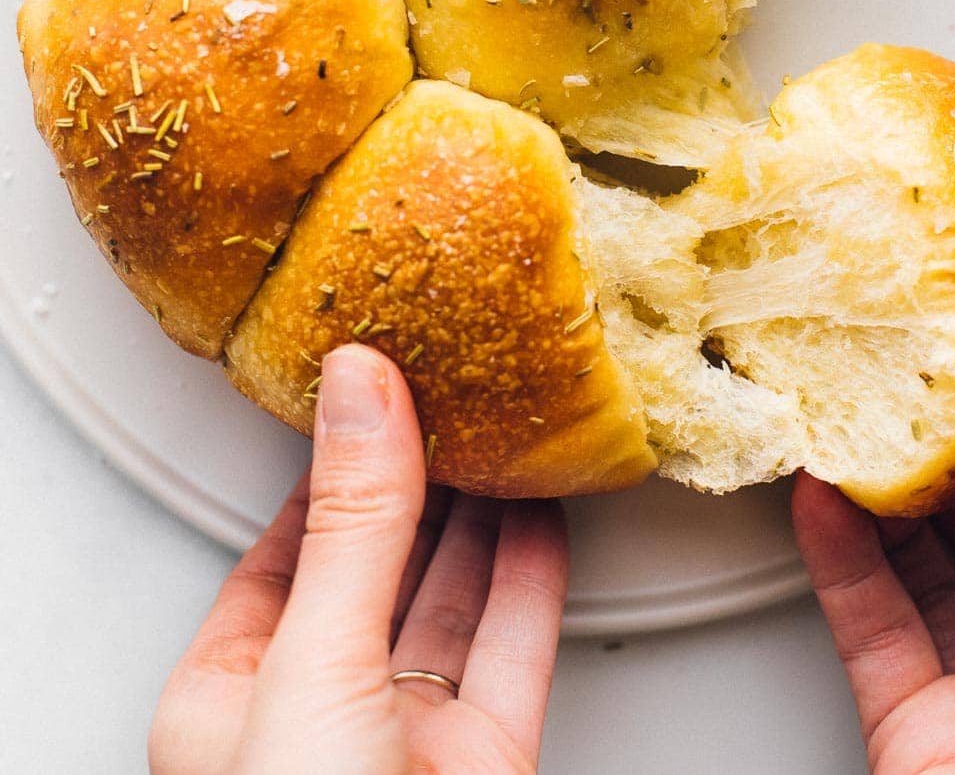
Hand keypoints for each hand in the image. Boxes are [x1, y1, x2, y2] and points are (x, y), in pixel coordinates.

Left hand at [149, 344, 567, 774]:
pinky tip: (543, 514)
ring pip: (452, 599)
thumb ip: (353, 526)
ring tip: (501, 433)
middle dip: (415, 481)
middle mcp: (323, 713)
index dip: (327, 471)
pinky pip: (515, 644)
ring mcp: (409, 736)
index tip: (367, 395)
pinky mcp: (488, 757)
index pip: (281, 552)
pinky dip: (534, 576)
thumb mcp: (314, 664)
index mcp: (234, 698)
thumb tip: (361, 392)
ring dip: (481, 518)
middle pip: (377, 566)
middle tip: (446, 396)